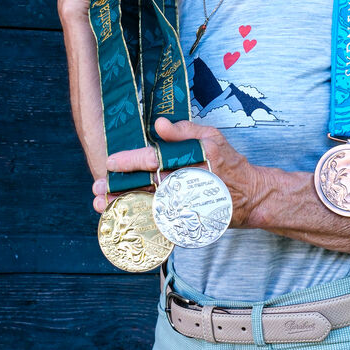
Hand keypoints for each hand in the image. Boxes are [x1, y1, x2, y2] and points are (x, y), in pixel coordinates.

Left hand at [96, 117, 267, 225]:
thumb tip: (159, 125)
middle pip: (146, 187)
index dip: (131, 162)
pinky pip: (162, 224)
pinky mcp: (190, 221)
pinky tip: (124, 220)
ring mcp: (189, 205)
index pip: (156, 159)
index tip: (110, 163)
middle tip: (97, 191)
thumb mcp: (212, 137)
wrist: (252, 196)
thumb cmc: (229, 162)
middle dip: (119, 189)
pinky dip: (142, 223)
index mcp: (193, 159)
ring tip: (103, 207)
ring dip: (125, 207)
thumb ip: (184, 130)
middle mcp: (189, 183)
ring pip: (149, 207)